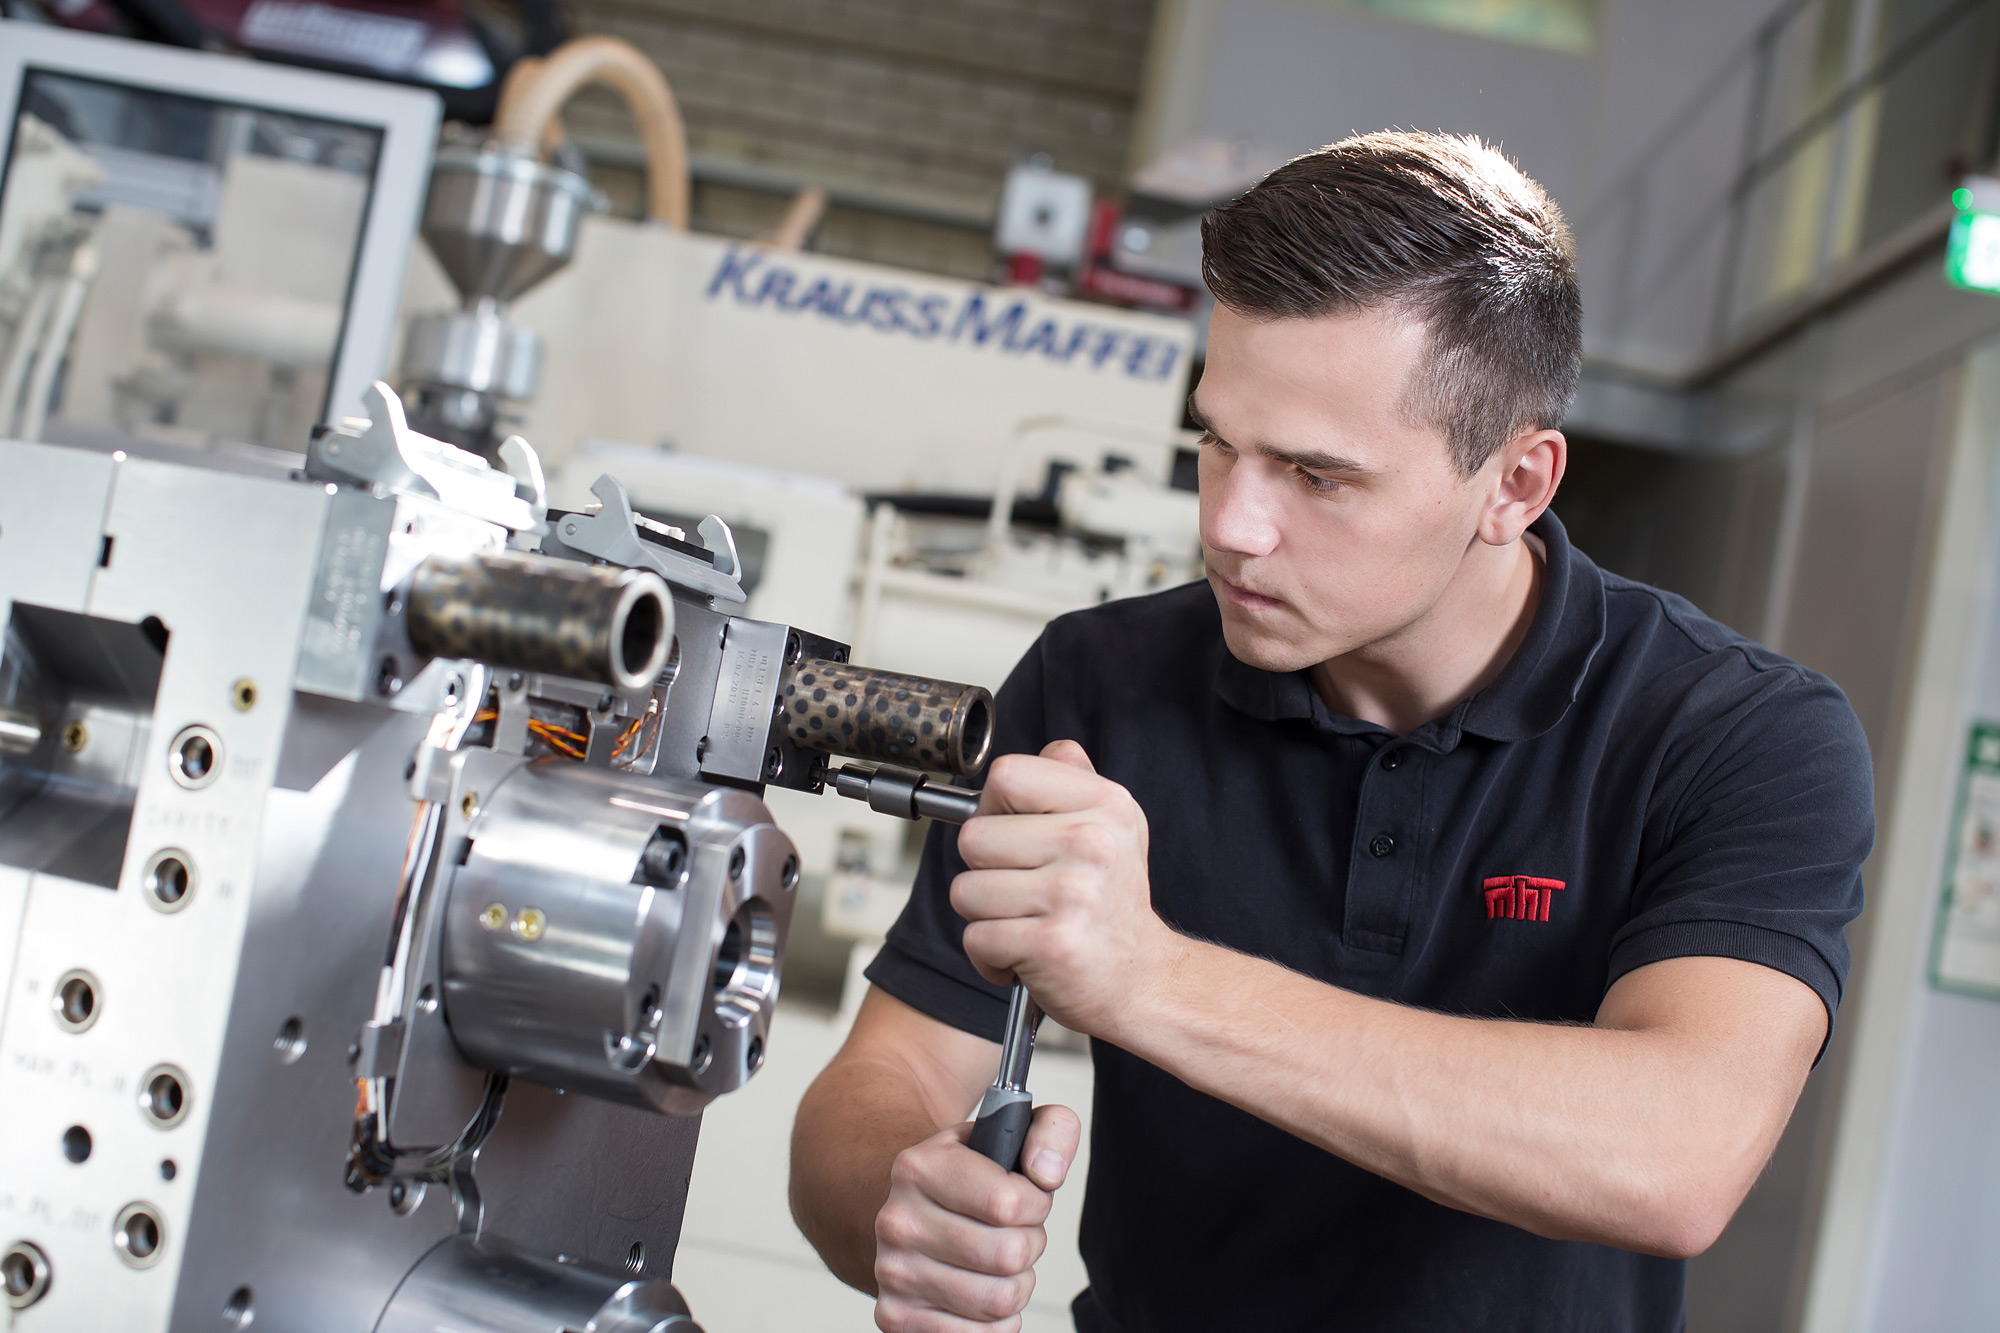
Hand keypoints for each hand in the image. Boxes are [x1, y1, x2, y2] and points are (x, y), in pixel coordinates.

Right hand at [874, 1105, 1081, 1331]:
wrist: (908, 1213)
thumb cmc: (966, 1180)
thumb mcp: (1009, 1134)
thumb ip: (1050, 1131)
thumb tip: (1047, 1172)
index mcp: (919, 1168)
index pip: (1009, 1203)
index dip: (1035, 1203)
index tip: (1025, 1196)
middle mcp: (898, 1222)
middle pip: (1010, 1255)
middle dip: (1028, 1244)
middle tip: (1011, 1231)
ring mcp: (893, 1274)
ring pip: (1000, 1301)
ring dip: (1016, 1284)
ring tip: (998, 1262)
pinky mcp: (896, 1318)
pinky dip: (997, 1322)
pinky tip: (981, 1290)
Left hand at [951, 740, 1178, 1036]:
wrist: (1143, 980)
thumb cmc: (1114, 906)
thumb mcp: (1113, 829)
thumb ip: (1075, 782)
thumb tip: (1050, 750)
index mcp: (1105, 805)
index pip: (1007, 775)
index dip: (993, 807)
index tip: (1013, 834)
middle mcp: (1092, 843)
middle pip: (973, 837)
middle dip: (984, 871)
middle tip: (1025, 890)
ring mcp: (1073, 894)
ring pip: (966, 891)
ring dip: (985, 917)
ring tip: (1027, 922)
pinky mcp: (1052, 944)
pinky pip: (976, 939)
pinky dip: (990, 957)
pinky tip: (1024, 956)